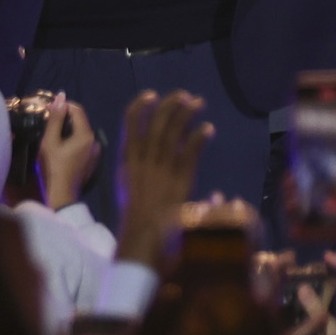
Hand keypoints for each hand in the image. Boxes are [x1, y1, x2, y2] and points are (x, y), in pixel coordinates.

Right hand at [38, 95, 98, 210]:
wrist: (61, 195)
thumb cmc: (53, 168)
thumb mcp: (50, 141)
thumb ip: (55, 118)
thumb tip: (61, 96)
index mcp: (86, 135)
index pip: (77, 110)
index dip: (62, 105)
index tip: (47, 108)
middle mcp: (95, 140)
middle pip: (80, 121)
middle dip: (64, 117)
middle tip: (47, 120)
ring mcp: (95, 151)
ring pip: (81, 132)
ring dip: (68, 128)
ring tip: (51, 132)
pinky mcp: (92, 160)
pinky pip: (83, 143)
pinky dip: (72, 140)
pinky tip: (60, 146)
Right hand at [113, 90, 209, 265]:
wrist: (142, 240)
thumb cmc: (137, 221)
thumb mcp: (130, 190)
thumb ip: (142, 171)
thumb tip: (150, 157)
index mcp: (127, 162)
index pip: (130, 125)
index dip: (140, 107)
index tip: (151, 95)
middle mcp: (142, 161)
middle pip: (157, 123)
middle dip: (171, 105)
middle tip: (185, 96)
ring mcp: (161, 169)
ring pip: (173, 132)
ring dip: (186, 114)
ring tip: (198, 102)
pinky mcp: (180, 179)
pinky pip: (190, 151)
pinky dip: (199, 137)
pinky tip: (208, 129)